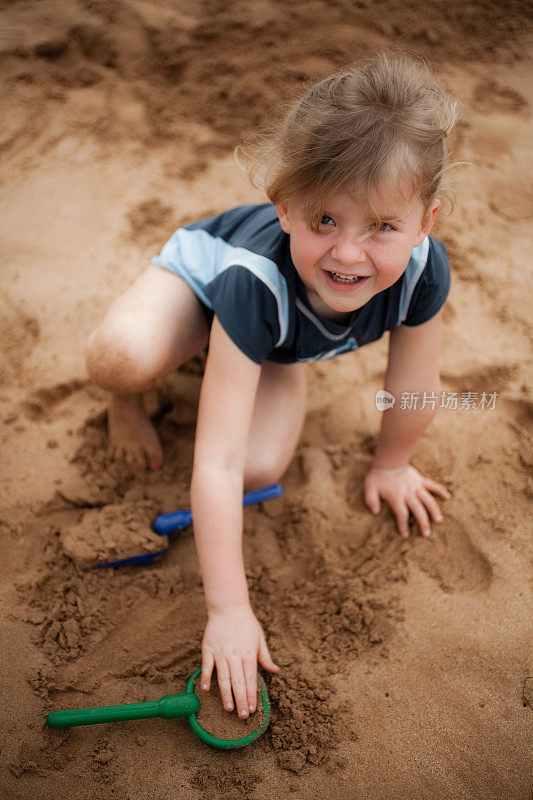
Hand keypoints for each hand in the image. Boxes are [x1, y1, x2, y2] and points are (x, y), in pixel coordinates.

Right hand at [200, 603, 279, 718]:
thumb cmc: (246, 623)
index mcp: (248, 653)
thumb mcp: (260, 638)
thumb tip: (276, 670)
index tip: (253, 709)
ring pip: (223, 677)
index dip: (252, 695)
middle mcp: (235, 655)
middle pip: (238, 682)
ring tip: (229, 709)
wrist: (228, 606)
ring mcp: (221, 652)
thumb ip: (265, 656)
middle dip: (241, 700)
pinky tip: (205, 690)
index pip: (251, 679)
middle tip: (243, 717)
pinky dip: (206, 677)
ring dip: (226, 694)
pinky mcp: (208, 648)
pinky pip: (206, 665)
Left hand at [364, 464, 450, 537]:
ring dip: (434, 510)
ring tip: (438, 520)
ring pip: (428, 500)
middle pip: (418, 510)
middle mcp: (408, 493)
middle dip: (423, 523)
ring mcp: (416, 486)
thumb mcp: (369, 488)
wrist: (389, 460)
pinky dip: (440, 490)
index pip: (402, 514)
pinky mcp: (421, 480)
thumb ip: (371, 500)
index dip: (403, 525)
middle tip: (427, 534)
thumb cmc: (378, 476)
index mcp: (396, 497)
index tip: (405, 535)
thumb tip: (375, 512)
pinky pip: (432, 485)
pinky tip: (448, 497)